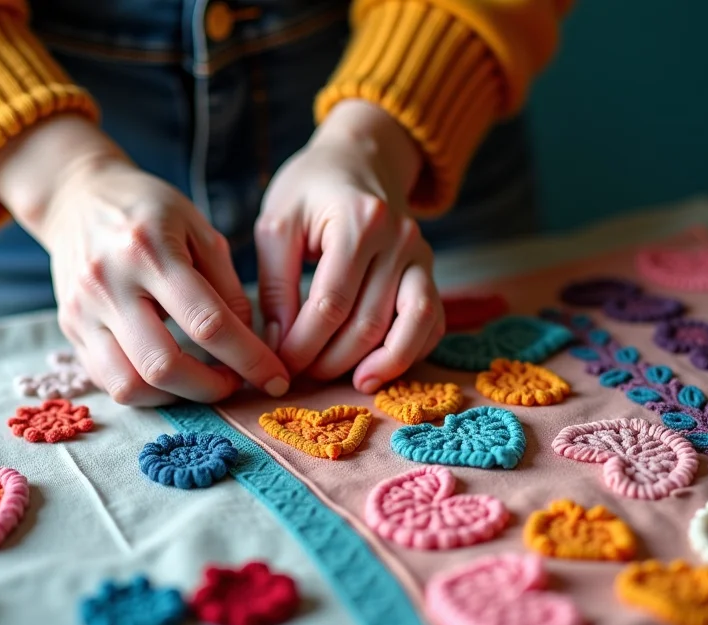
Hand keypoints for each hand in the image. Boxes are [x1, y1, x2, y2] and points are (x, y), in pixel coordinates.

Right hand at [0, 116, 288, 404]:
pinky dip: (146, 390)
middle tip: (237, 382)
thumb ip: (227, 287)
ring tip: (202, 382)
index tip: (275, 377)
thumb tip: (251, 343)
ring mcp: (82, 310)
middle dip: (212, 388)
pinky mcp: (69, 328)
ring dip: (176, 398)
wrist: (76, 196)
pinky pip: (107, 380)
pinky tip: (170, 375)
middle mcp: (108, 284)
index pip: (208, 323)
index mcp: (149, 250)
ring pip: (129, 386)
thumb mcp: (198, 228)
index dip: (249, 359)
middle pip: (163, 366)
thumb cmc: (148, 209)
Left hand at [256, 100, 444, 394]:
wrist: (361, 159)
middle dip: (332, 360)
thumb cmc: (311, 189)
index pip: (331, 304)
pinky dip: (411, 352)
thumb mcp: (277, 223)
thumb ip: (275, 284)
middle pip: (369, 323)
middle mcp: (400, 239)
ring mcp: (422, 256)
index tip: (279, 364)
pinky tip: (380, 367)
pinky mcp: (430, 273)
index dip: (303, 344)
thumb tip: (277, 346)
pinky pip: (432, 323)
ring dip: (380, 365)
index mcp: (359, 221)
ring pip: (412, 327)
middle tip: (302, 376)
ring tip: (349, 383)